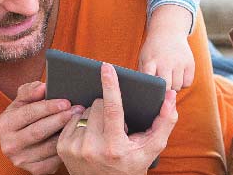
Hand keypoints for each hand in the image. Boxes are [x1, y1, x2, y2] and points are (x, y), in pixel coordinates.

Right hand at [0, 81, 81, 173]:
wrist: (20, 143)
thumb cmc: (24, 117)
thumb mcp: (21, 102)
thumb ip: (30, 91)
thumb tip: (42, 87)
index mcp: (3, 125)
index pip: (28, 114)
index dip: (48, 107)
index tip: (65, 102)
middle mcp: (9, 145)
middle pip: (39, 131)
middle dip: (60, 119)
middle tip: (77, 110)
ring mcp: (21, 160)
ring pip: (49, 146)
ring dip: (67, 133)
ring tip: (80, 121)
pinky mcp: (35, 170)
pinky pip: (55, 159)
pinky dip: (66, 147)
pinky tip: (74, 137)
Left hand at [57, 63, 178, 174]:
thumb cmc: (132, 165)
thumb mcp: (152, 148)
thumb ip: (165, 121)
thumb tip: (170, 96)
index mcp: (115, 147)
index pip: (112, 109)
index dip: (110, 85)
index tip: (106, 67)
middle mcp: (92, 148)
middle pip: (98, 105)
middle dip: (107, 107)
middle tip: (114, 124)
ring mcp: (75, 149)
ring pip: (84, 110)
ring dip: (94, 115)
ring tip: (102, 133)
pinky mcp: (63, 148)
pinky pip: (71, 119)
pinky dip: (81, 122)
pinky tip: (89, 135)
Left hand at [140, 32, 193, 90]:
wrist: (168, 33)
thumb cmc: (153, 51)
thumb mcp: (143, 59)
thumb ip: (143, 75)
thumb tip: (143, 92)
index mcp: (151, 61)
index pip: (150, 77)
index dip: (151, 86)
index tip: (151, 92)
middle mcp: (165, 62)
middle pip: (167, 86)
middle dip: (163, 91)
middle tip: (161, 87)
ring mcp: (179, 62)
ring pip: (177, 87)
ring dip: (173, 87)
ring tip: (169, 79)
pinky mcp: (190, 63)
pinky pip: (187, 83)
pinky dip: (183, 84)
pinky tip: (177, 77)